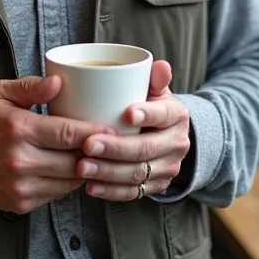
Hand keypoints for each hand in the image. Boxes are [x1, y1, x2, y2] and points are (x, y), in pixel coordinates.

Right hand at [0, 75, 114, 213]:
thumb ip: (30, 86)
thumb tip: (59, 82)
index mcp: (18, 129)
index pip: (68, 133)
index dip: (95, 132)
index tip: (111, 128)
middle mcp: (20, 160)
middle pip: (75, 160)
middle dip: (95, 153)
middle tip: (109, 144)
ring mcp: (21, 186)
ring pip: (69, 181)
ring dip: (84, 169)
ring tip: (94, 156)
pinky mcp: (21, 203)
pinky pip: (57, 194)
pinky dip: (67, 182)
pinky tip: (69, 169)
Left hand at [74, 61, 190, 200]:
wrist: (167, 134)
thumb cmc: (151, 105)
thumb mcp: (155, 90)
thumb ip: (154, 78)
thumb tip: (160, 65)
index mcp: (177, 116)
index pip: (164, 115)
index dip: (147, 115)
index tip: (126, 113)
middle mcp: (177, 144)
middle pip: (145, 149)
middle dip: (115, 148)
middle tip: (87, 144)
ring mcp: (167, 168)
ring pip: (137, 173)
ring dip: (107, 172)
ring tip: (81, 166)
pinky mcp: (156, 186)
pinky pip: (133, 193)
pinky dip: (110, 191)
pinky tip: (90, 186)